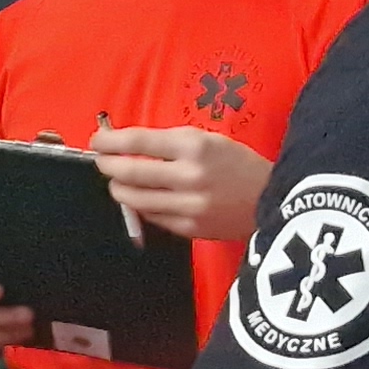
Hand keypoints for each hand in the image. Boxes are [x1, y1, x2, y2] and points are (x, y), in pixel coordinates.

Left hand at [91, 126, 271, 242]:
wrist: (272, 200)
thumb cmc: (238, 165)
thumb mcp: (209, 140)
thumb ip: (170, 143)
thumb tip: (128, 146)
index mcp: (195, 146)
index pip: (138, 141)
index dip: (110, 141)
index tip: (97, 141)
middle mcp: (189, 175)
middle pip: (130, 172)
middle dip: (108, 166)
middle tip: (102, 162)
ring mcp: (189, 206)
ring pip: (136, 199)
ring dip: (119, 189)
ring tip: (118, 182)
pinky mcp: (190, 229)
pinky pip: (153, 217)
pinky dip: (142, 206)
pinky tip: (142, 199)